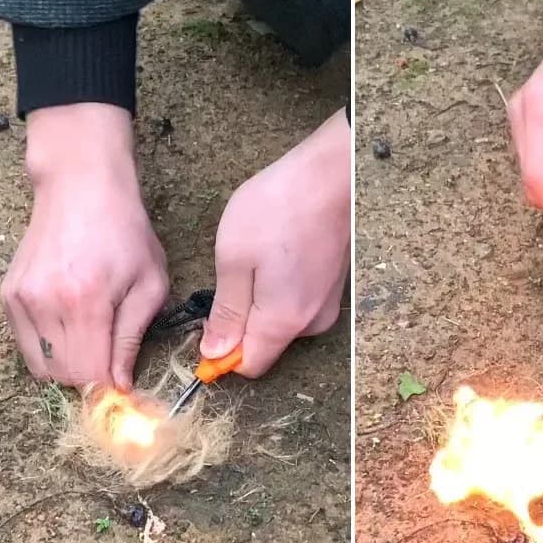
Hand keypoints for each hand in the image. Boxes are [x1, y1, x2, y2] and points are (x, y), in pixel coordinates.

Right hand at [1, 104, 168, 387]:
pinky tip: (72, 330)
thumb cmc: (127, 234)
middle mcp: (46, 303)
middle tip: (112, 366)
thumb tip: (121, 386)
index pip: (89, 375)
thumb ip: (132, 339)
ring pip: (42, 367)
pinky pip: (26, 347)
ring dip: (70, 369)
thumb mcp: (150, 285)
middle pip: (63, 377)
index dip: (109, 390)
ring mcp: (21, 300)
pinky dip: (50, 352)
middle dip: (91, 382)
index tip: (125, 388)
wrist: (82, 188)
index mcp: (87, 302)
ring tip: (94, 345)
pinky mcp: (9, 296)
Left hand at [201, 108, 349, 377]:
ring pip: (281, 323)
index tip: (209, 323)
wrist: (334, 176)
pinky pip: (298, 304)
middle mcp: (310, 324)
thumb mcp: (235, 259)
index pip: (249, 366)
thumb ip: (227, 312)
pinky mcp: (332, 289)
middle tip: (234, 274)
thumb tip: (215, 353)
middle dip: (242, 322)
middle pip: (265, 345)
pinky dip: (282, 289)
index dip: (222, 353)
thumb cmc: (280, 209)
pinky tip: (280, 254)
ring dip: (262, 303)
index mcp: (282, 322)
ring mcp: (326, 306)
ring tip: (261, 257)